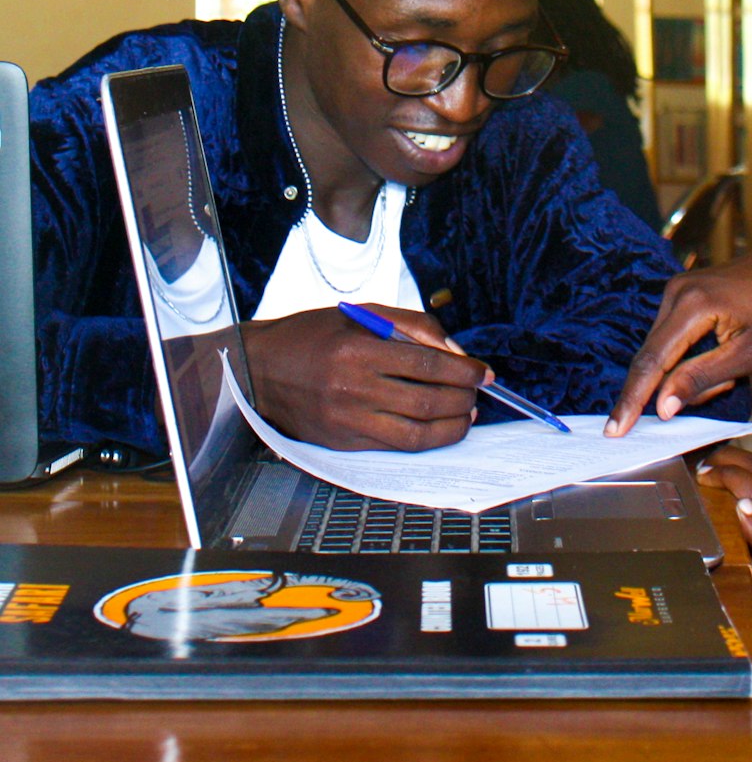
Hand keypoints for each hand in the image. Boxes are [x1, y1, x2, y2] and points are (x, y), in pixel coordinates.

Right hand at [240, 304, 488, 450]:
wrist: (257, 369)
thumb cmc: (311, 335)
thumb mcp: (362, 314)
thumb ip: (413, 327)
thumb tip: (454, 353)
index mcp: (358, 351)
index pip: (427, 366)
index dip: (463, 371)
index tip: (483, 372)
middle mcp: (352, 390)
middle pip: (426, 402)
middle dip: (463, 398)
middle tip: (478, 391)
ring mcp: (346, 421)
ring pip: (414, 434)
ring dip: (450, 427)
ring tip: (466, 414)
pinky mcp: (341, 443)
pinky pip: (392, 447)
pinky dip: (423, 441)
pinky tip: (439, 429)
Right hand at [605, 248, 751, 434]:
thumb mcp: (748, 356)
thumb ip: (701, 379)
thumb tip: (661, 406)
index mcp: (693, 303)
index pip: (650, 361)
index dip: (631, 400)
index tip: (614, 432)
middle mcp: (678, 290)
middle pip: (655, 356)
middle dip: (677, 385)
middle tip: (726, 385)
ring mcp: (680, 286)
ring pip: (666, 349)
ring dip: (690, 370)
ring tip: (733, 365)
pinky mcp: (686, 290)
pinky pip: (675, 335)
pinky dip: (693, 355)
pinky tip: (726, 350)